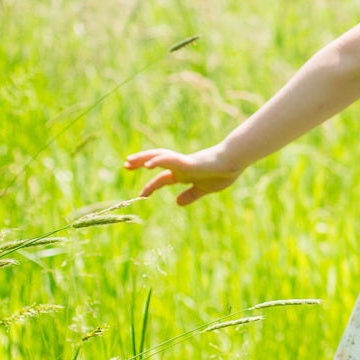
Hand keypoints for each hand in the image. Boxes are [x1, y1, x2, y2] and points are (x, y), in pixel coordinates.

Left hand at [122, 143, 244, 206]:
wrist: (234, 164)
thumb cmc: (222, 174)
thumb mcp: (203, 189)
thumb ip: (190, 195)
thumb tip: (177, 202)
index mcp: (184, 173)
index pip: (163, 179)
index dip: (151, 186)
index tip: (142, 195)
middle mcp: (180, 166)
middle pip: (156, 162)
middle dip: (140, 162)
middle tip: (126, 165)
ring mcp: (183, 162)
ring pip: (158, 157)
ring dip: (143, 158)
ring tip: (129, 161)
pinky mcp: (187, 162)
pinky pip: (169, 160)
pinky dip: (157, 161)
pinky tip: (147, 165)